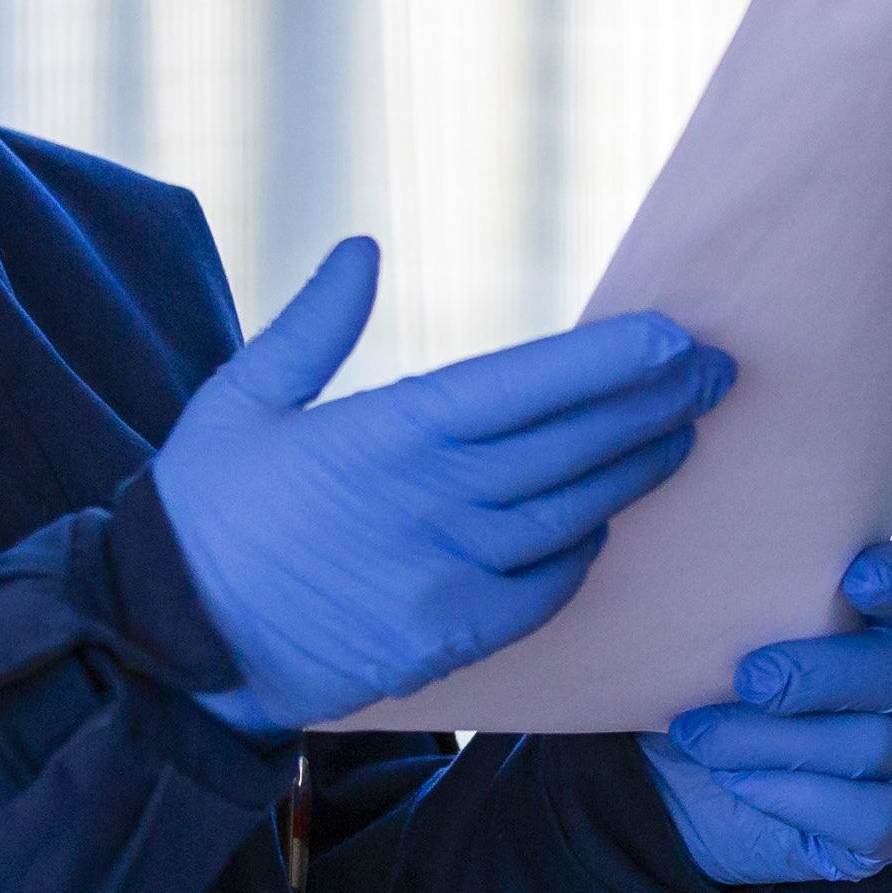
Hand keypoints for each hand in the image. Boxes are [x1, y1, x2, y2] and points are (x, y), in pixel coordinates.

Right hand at [153, 239, 730, 738]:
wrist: (173, 642)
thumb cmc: (206, 512)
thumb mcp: (239, 400)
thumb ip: (312, 325)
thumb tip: (362, 249)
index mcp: (385, 434)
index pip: (527, 386)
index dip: (612, 362)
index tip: (673, 338)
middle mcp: (432, 503)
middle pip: (573, 447)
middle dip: (655, 405)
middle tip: (717, 373)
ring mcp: (449, 577)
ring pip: (574, 515)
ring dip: (636, 471)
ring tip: (685, 433)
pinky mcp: (452, 638)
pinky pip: (547, 589)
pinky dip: (585, 551)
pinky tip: (608, 518)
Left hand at [640, 542, 891, 885]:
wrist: (678, 790)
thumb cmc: (699, 690)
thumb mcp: (702, 638)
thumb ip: (723, 599)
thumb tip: (683, 565)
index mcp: (873, 621)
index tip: (858, 578)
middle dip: (820, 673)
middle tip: (748, 678)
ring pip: (869, 745)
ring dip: (773, 739)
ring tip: (698, 735)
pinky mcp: (878, 825)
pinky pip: (863, 814)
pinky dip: (790, 795)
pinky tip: (734, 780)